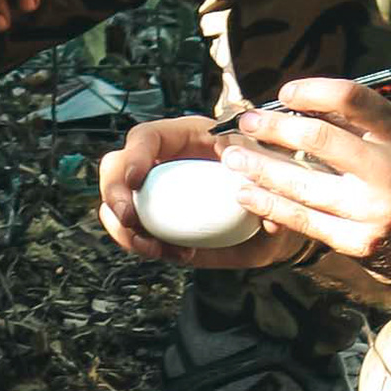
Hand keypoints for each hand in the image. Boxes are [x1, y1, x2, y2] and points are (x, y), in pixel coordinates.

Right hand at [95, 115, 317, 271]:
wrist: (277, 223)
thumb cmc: (273, 185)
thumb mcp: (273, 171)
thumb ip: (262, 173)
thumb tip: (247, 191)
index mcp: (187, 137)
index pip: (146, 137)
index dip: (134, 155)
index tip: (135, 180)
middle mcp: (163, 162)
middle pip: (115, 168)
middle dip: (114, 194)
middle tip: (131, 220)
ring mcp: (155, 195)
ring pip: (115, 205)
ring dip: (123, 230)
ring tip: (155, 248)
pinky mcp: (157, 224)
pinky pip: (132, 234)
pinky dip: (141, 247)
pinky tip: (172, 253)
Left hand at [203, 80, 390, 298]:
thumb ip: (367, 124)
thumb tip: (304, 105)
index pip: (353, 98)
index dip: (311, 91)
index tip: (286, 93)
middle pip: (319, 140)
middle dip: (273, 128)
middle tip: (246, 122)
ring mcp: (374, 211)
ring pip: (301, 183)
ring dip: (258, 167)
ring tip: (232, 156)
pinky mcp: (358, 244)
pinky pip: (302, 220)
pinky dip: (268, 204)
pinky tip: (245, 193)